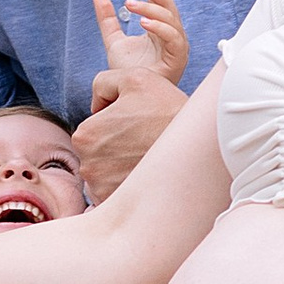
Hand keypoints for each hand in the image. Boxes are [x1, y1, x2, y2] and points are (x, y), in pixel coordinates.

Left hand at [72, 66, 187, 198]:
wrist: (198, 149)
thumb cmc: (168, 112)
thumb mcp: (135, 78)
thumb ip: (103, 83)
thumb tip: (96, 105)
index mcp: (85, 135)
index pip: (91, 129)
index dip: (112, 124)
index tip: (134, 126)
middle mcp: (88, 165)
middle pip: (96, 154)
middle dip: (114, 148)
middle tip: (142, 141)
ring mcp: (102, 189)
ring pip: (105, 175)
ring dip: (119, 169)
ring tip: (145, 157)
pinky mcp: (117, 205)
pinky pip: (114, 194)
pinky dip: (126, 186)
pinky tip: (144, 174)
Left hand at [93, 0, 188, 83]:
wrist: (133, 100)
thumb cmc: (132, 74)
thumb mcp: (115, 42)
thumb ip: (108, 21)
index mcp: (160, 27)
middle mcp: (171, 33)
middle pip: (166, 3)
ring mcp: (177, 45)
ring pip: (170, 17)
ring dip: (150, 7)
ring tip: (129, 3)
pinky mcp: (179, 58)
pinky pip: (174, 37)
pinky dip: (160, 27)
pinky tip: (143, 22)